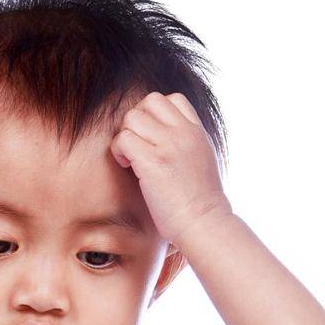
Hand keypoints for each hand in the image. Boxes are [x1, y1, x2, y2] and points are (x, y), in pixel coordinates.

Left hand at [110, 92, 230, 245]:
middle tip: (137, 146)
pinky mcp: (153, 163)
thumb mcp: (203, 162)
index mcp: (197, 132)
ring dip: (125, 135)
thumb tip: (169, 138)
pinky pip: (123, 139)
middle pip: (150, 100)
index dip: (156, 114)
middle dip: (137, 120)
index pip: (173, 99)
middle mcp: (184, 134)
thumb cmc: (201, 204)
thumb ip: (189, 144)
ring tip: (130, 158)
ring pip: (133, 117)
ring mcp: (169, 146)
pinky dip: (119, 151)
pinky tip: (127, 167)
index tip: (153, 138)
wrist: (205, 225)